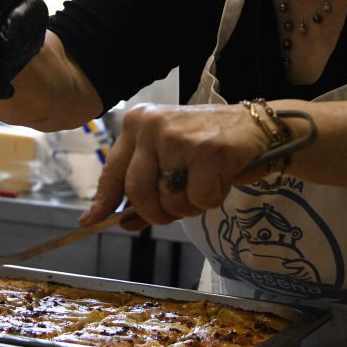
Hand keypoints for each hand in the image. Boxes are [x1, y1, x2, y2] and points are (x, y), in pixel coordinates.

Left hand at [78, 103, 276, 228]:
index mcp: (137, 123)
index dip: (104, 201)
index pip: (113, 171)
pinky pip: (200, 198)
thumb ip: (144, 188)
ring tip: (205, 185)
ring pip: (170, 200)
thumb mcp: (167, 158)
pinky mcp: (209, 150)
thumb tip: (119, 222)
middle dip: (157, 213)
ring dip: (190, 206)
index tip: (91, 221)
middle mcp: (152, 125)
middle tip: (177, 210)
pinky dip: (212, 198)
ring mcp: (179, 136)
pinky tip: (221, 178)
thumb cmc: (206, 146)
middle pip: (139, 192)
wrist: (254, 126)